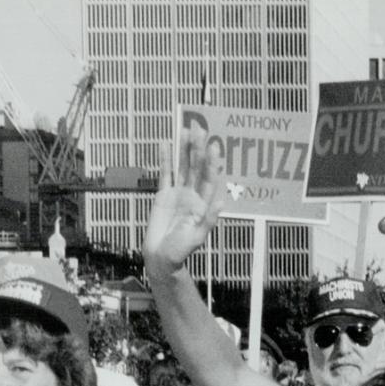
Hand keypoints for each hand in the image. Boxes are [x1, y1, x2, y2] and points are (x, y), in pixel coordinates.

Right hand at [143, 125, 225, 279]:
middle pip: (196, 167)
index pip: (209, 178)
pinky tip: (166, 144)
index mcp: (203, 204)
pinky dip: (165, 159)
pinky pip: (165, 173)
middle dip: (198, 148)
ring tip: (185, 130)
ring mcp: (178, 194)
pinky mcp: (163, 195)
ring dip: (184, 149)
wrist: (162, 257)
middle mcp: (192, 195)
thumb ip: (209, 218)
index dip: (212, 162)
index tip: (214, 145)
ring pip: (182, 166)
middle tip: (199, 127)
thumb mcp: (198, 236)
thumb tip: (222, 199)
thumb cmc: (181, 251)